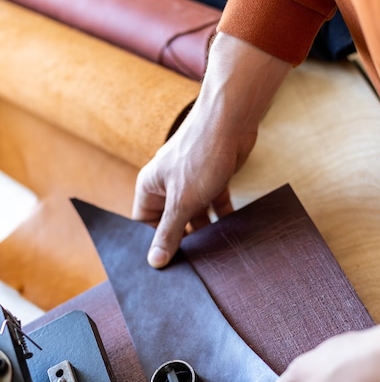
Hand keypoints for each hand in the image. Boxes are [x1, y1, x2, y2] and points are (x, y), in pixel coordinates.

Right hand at [132, 33, 290, 267]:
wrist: (231, 119)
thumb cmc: (200, 154)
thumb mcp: (182, 202)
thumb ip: (169, 232)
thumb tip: (155, 261)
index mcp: (150, 187)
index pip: (145, 222)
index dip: (156, 240)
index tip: (171, 260)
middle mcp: (168, 185)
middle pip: (173, 220)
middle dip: (184, 238)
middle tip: (196, 261)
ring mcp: (192, 182)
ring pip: (196, 214)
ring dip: (206, 230)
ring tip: (215, 250)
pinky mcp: (214, 179)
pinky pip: (215, 205)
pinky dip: (223, 217)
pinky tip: (232, 232)